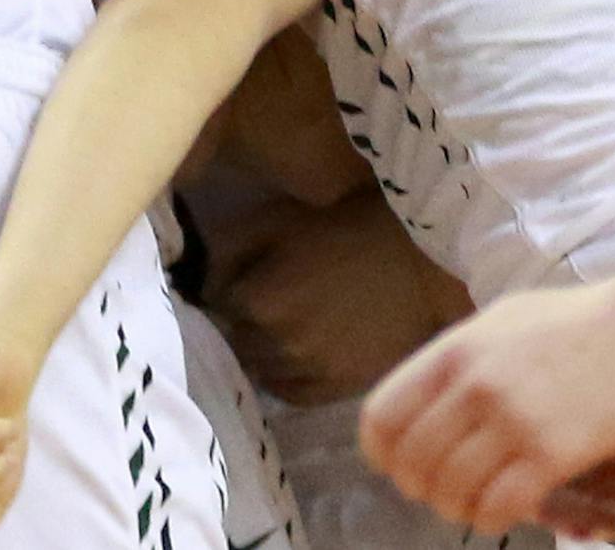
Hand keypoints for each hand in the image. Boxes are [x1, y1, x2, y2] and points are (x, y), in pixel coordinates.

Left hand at [206, 190, 465, 406]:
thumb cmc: (343, 228)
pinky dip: (282, 375)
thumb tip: (197, 279)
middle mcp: (277, 342)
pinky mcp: (337, 387)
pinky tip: (292, 353)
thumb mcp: (275, 220)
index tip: (233, 277)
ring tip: (278, 324)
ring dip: (259, 348)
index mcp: (257, 299)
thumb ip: (226, 249)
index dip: (221, 286)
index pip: (212, 302)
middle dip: (238, 319)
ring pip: (257, 368)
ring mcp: (309, 370)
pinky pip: (289, 393)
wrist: (417, 262)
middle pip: (233, 338)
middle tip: (259, 299)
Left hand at [359, 274, 614, 539]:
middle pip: (413, 461)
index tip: (398, 468)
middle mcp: (472, 385)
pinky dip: (492, 518)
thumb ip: (462, 359)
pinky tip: (503, 514)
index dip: (383, 454)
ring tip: (473, 508)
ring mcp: (511, 419)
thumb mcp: (499, 323)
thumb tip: (433, 399)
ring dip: (457, 508)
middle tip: (441, 494)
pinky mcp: (553, 452)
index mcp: (452, 351)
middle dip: (421, 488)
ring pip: (451, 488)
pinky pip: (499, 504)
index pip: (383, 416)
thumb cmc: (577, 321)